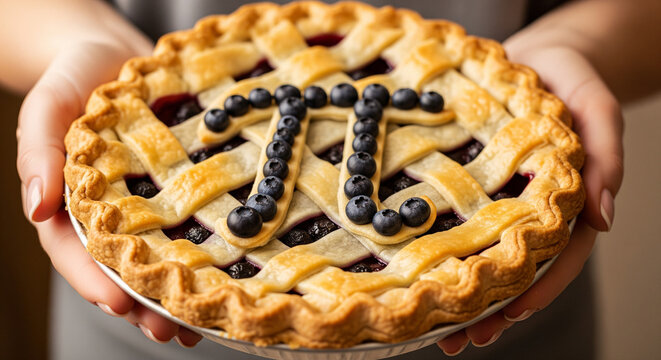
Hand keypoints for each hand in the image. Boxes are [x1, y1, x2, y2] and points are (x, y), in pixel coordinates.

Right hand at [17, 39, 201, 347]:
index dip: (94, 281)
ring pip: (153, 261)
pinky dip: (195, 261)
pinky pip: (183, 231)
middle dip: (141, 304)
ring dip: (171, 296)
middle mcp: (106, 213)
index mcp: (69, 202)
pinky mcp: (173, 195)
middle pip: (118, 269)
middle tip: (169, 330)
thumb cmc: (74, 80)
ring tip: (195, 326)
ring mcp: (141, 207)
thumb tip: (37, 209)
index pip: (75, 252)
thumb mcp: (47, 107)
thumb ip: (38, 154)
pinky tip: (214, 285)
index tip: (117, 304)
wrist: (115, 55)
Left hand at [437, 45, 623, 354]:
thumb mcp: (597, 109)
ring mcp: (499, 201)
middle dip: (492, 308)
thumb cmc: (571, 80)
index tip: (512, 315)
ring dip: (465, 294)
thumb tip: (607, 218)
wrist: (535, 55)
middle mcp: (530, 210)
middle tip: (462, 339)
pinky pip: (457, 223)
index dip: (539, 288)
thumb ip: (606, 158)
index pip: (558, 257)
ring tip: (439, 329)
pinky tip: (423, 275)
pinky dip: (444, 251)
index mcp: (566, 202)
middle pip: (515, 269)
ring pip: (484, 256)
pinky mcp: (470, 186)